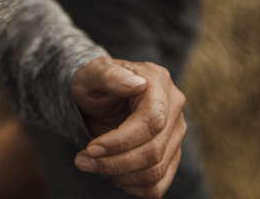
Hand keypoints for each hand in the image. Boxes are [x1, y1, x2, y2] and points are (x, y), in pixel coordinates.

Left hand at [71, 57, 185, 197]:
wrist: (100, 94)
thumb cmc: (94, 80)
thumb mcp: (93, 72)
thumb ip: (110, 75)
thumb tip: (136, 84)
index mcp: (157, 80)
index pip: (152, 120)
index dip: (122, 140)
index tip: (91, 148)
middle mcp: (174, 106)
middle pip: (154, 150)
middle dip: (115, 162)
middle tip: (83, 161)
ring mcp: (175, 131)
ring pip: (156, 170)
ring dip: (120, 176)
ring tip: (93, 165)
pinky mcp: (172, 153)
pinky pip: (158, 183)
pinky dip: (132, 186)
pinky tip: (111, 174)